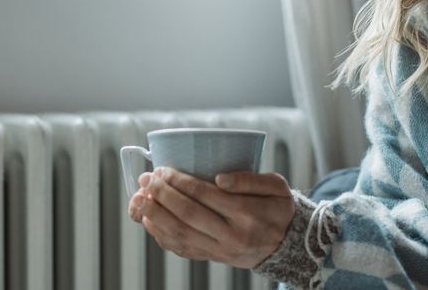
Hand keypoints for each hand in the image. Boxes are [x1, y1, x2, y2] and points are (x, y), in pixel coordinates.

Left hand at [126, 167, 294, 268]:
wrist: (287, 245)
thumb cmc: (279, 209)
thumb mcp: (277, 186)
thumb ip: (250, 179)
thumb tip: (219, 178)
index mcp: (247, 213)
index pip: (205, 195)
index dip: (179, 181)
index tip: (163, 169)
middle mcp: (232, 235)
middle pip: (187, 214)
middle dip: (161, 194)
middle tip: (147, 179)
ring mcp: (221, 250)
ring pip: (180, 234)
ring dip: (155, 215)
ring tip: (140, 198)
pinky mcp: (214, 257)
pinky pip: (182, 248)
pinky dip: (161, 235)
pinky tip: (150, 221)